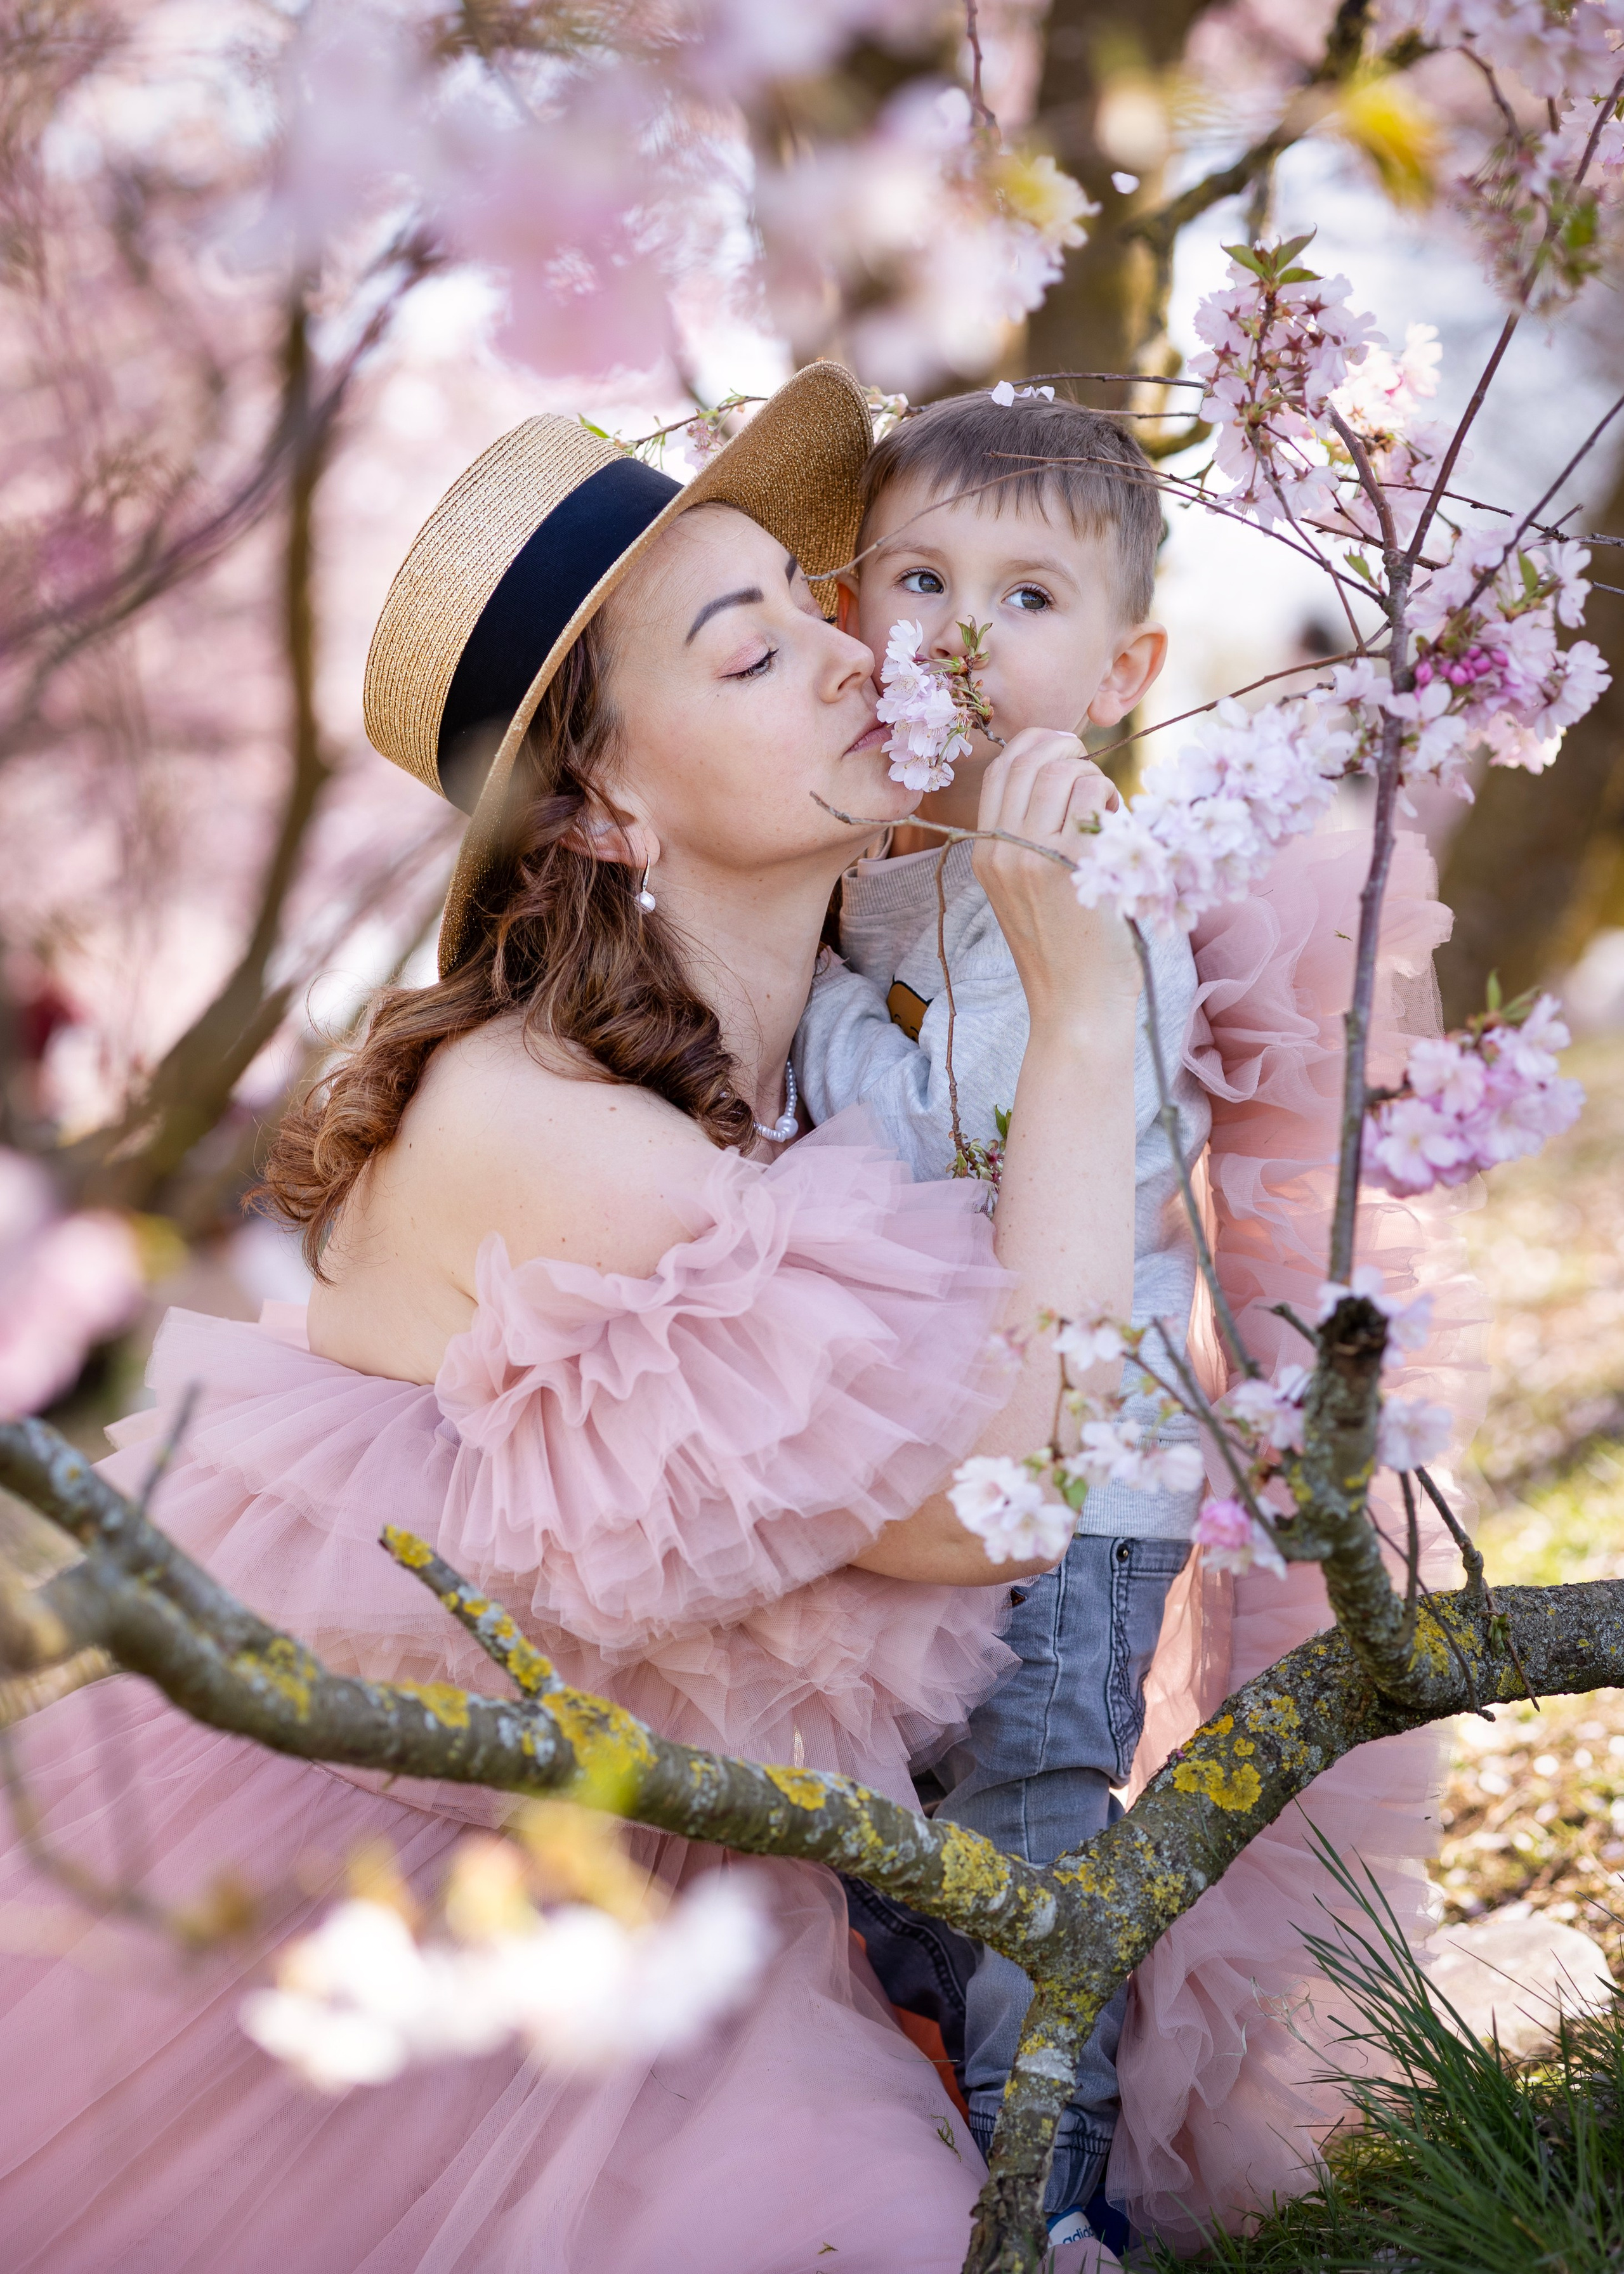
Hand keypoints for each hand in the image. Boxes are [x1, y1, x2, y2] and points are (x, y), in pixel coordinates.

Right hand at [971, 729, 1139, 1033]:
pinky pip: (1093, 796)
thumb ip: (1031, 840)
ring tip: (1108, 814)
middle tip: (1096, 778)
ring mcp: (1032, 857)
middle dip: (1071, 750)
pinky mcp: (1070, 866)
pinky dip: (1113, 801)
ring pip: (1063, 770)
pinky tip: (1119, 832)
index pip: (1000, 769)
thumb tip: (1064, 776)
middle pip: (1030, 758)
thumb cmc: (1065, 951)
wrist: (1075, 1007)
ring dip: (1096, 779)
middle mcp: (1000, 850)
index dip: (1037, 745)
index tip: (1068, 754)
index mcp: (985, 853)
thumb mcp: (1026, 893)